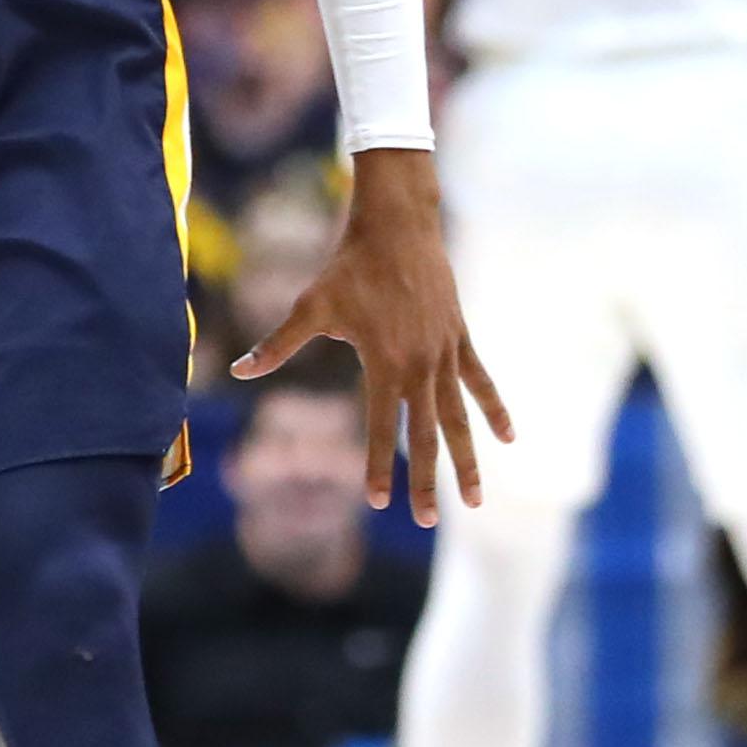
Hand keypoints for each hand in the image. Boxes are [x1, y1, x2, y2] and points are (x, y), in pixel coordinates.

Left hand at [232, 150, 511, 527]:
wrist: (397, 226)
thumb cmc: (348, 266)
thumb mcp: (310, 307)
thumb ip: (278, 346)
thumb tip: (238, 372)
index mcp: (382, 363)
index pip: (379, 427)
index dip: (377, 465)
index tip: (379, 502)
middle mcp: (419, 365)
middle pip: (425, 435)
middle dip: (427, 481)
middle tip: (427, 521)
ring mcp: (445, 353)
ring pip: (458, 417)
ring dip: (467, 459)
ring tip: (476, 500)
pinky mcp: (460, 338)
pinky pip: (481, 381)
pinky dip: (493, 409)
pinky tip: (507, 438)